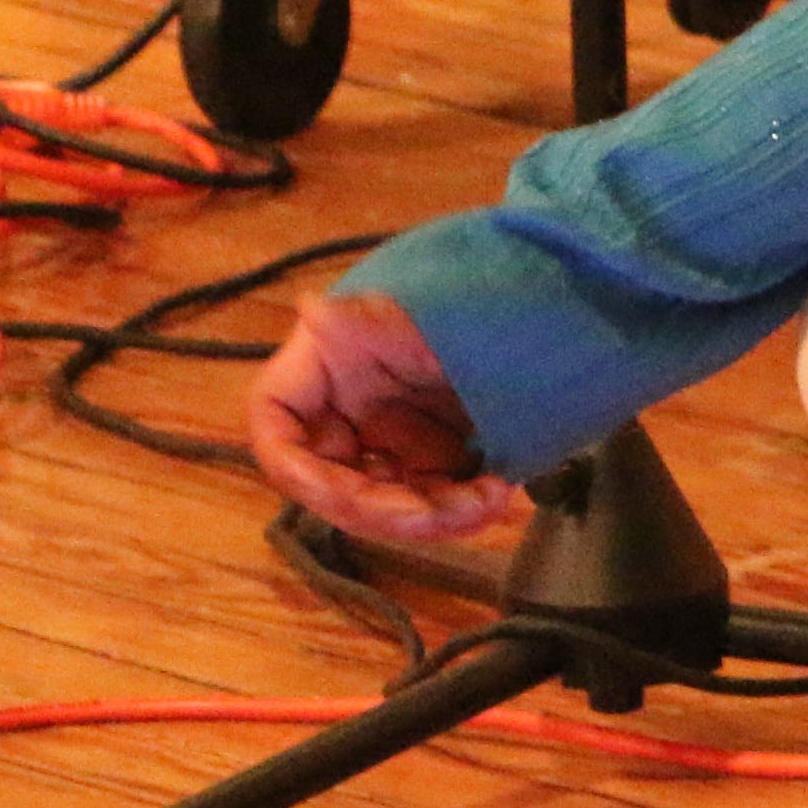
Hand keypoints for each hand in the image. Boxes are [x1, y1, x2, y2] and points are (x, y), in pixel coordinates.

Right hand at [245, 285, 531, 544]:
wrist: (532, 304)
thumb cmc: (465, 293)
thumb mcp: (418, 309)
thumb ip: (368, 318)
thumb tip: (313, 306)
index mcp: (324, 371)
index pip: (275, 428)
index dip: (298, 473)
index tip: (345, 495)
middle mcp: (347, 413)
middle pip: (339, 486)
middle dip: (391, 511)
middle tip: (450, 511)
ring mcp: (390, 438)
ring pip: (391, 501)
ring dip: (435, 515)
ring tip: (490, 498)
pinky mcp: (432, 454)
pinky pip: (432, 495)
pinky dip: (461, 505)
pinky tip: (498, 490)